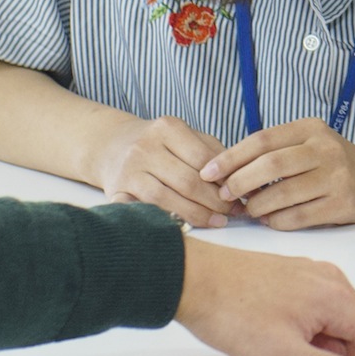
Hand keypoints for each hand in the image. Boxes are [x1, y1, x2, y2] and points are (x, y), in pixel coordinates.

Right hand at [96, 113, 228, 228]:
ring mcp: (128, 171)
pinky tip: (181, 227)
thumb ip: (213, 153)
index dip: (224, 180)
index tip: (239, 194)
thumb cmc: (161, 144)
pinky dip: (161, 221)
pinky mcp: (115, 192)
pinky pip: (140, 211)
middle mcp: (144, 147)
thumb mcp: (186, 137)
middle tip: (232, 212)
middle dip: (215, 201)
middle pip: (187, 181)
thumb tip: (241, 180)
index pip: (203, 159)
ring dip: (195, 215)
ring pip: (165, 199)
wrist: (113, 145)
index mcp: (167, 128)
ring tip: (216, 222)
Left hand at [177, 235, 354, 355]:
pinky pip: (313, 317)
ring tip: (264, 349)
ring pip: (331, 329)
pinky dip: (297, 334)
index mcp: (338, 300)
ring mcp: (315, 279)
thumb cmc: (233, 312)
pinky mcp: (296, 281)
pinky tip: (264, 337)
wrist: (190, 277)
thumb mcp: (279, 355)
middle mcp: (334, 283)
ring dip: (308, 348)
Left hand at [203, 120, 354, 229]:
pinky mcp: (342, 204)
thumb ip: (274, 153)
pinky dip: (276, 221)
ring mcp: (337, 176)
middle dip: (239, 183)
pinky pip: (297, 217)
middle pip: (270, 165)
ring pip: (282, 194)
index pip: (262, 139)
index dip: (230, 157)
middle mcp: (326, 149)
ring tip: (249, 210)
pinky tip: (271, 220)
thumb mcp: (310, 145)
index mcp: (311, 128)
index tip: (208, 172)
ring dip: (256, 206)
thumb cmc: (333, 165)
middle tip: (224, 195)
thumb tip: (225, 172)